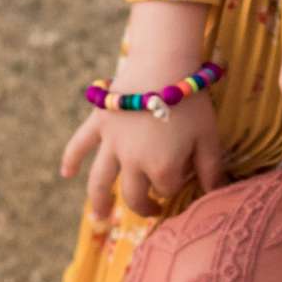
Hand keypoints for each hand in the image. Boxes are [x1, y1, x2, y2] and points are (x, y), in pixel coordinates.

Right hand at [60, 89, 224, 220]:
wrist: (165, 64)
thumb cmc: (192, 102)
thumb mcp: (209, 137)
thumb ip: (211, 169)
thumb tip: (214, 194)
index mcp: (162, 168)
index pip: (167, 188)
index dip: (177, 183)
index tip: (185, 173)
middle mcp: (132, 162)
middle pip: (134, 195)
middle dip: (145, 206)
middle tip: (152, 209)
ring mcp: (111, 145)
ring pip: (100, 182)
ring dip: (100, 202)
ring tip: (101, 217)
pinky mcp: (99, 124)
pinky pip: (79, 145)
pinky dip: (70, 159)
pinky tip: (66, 174)